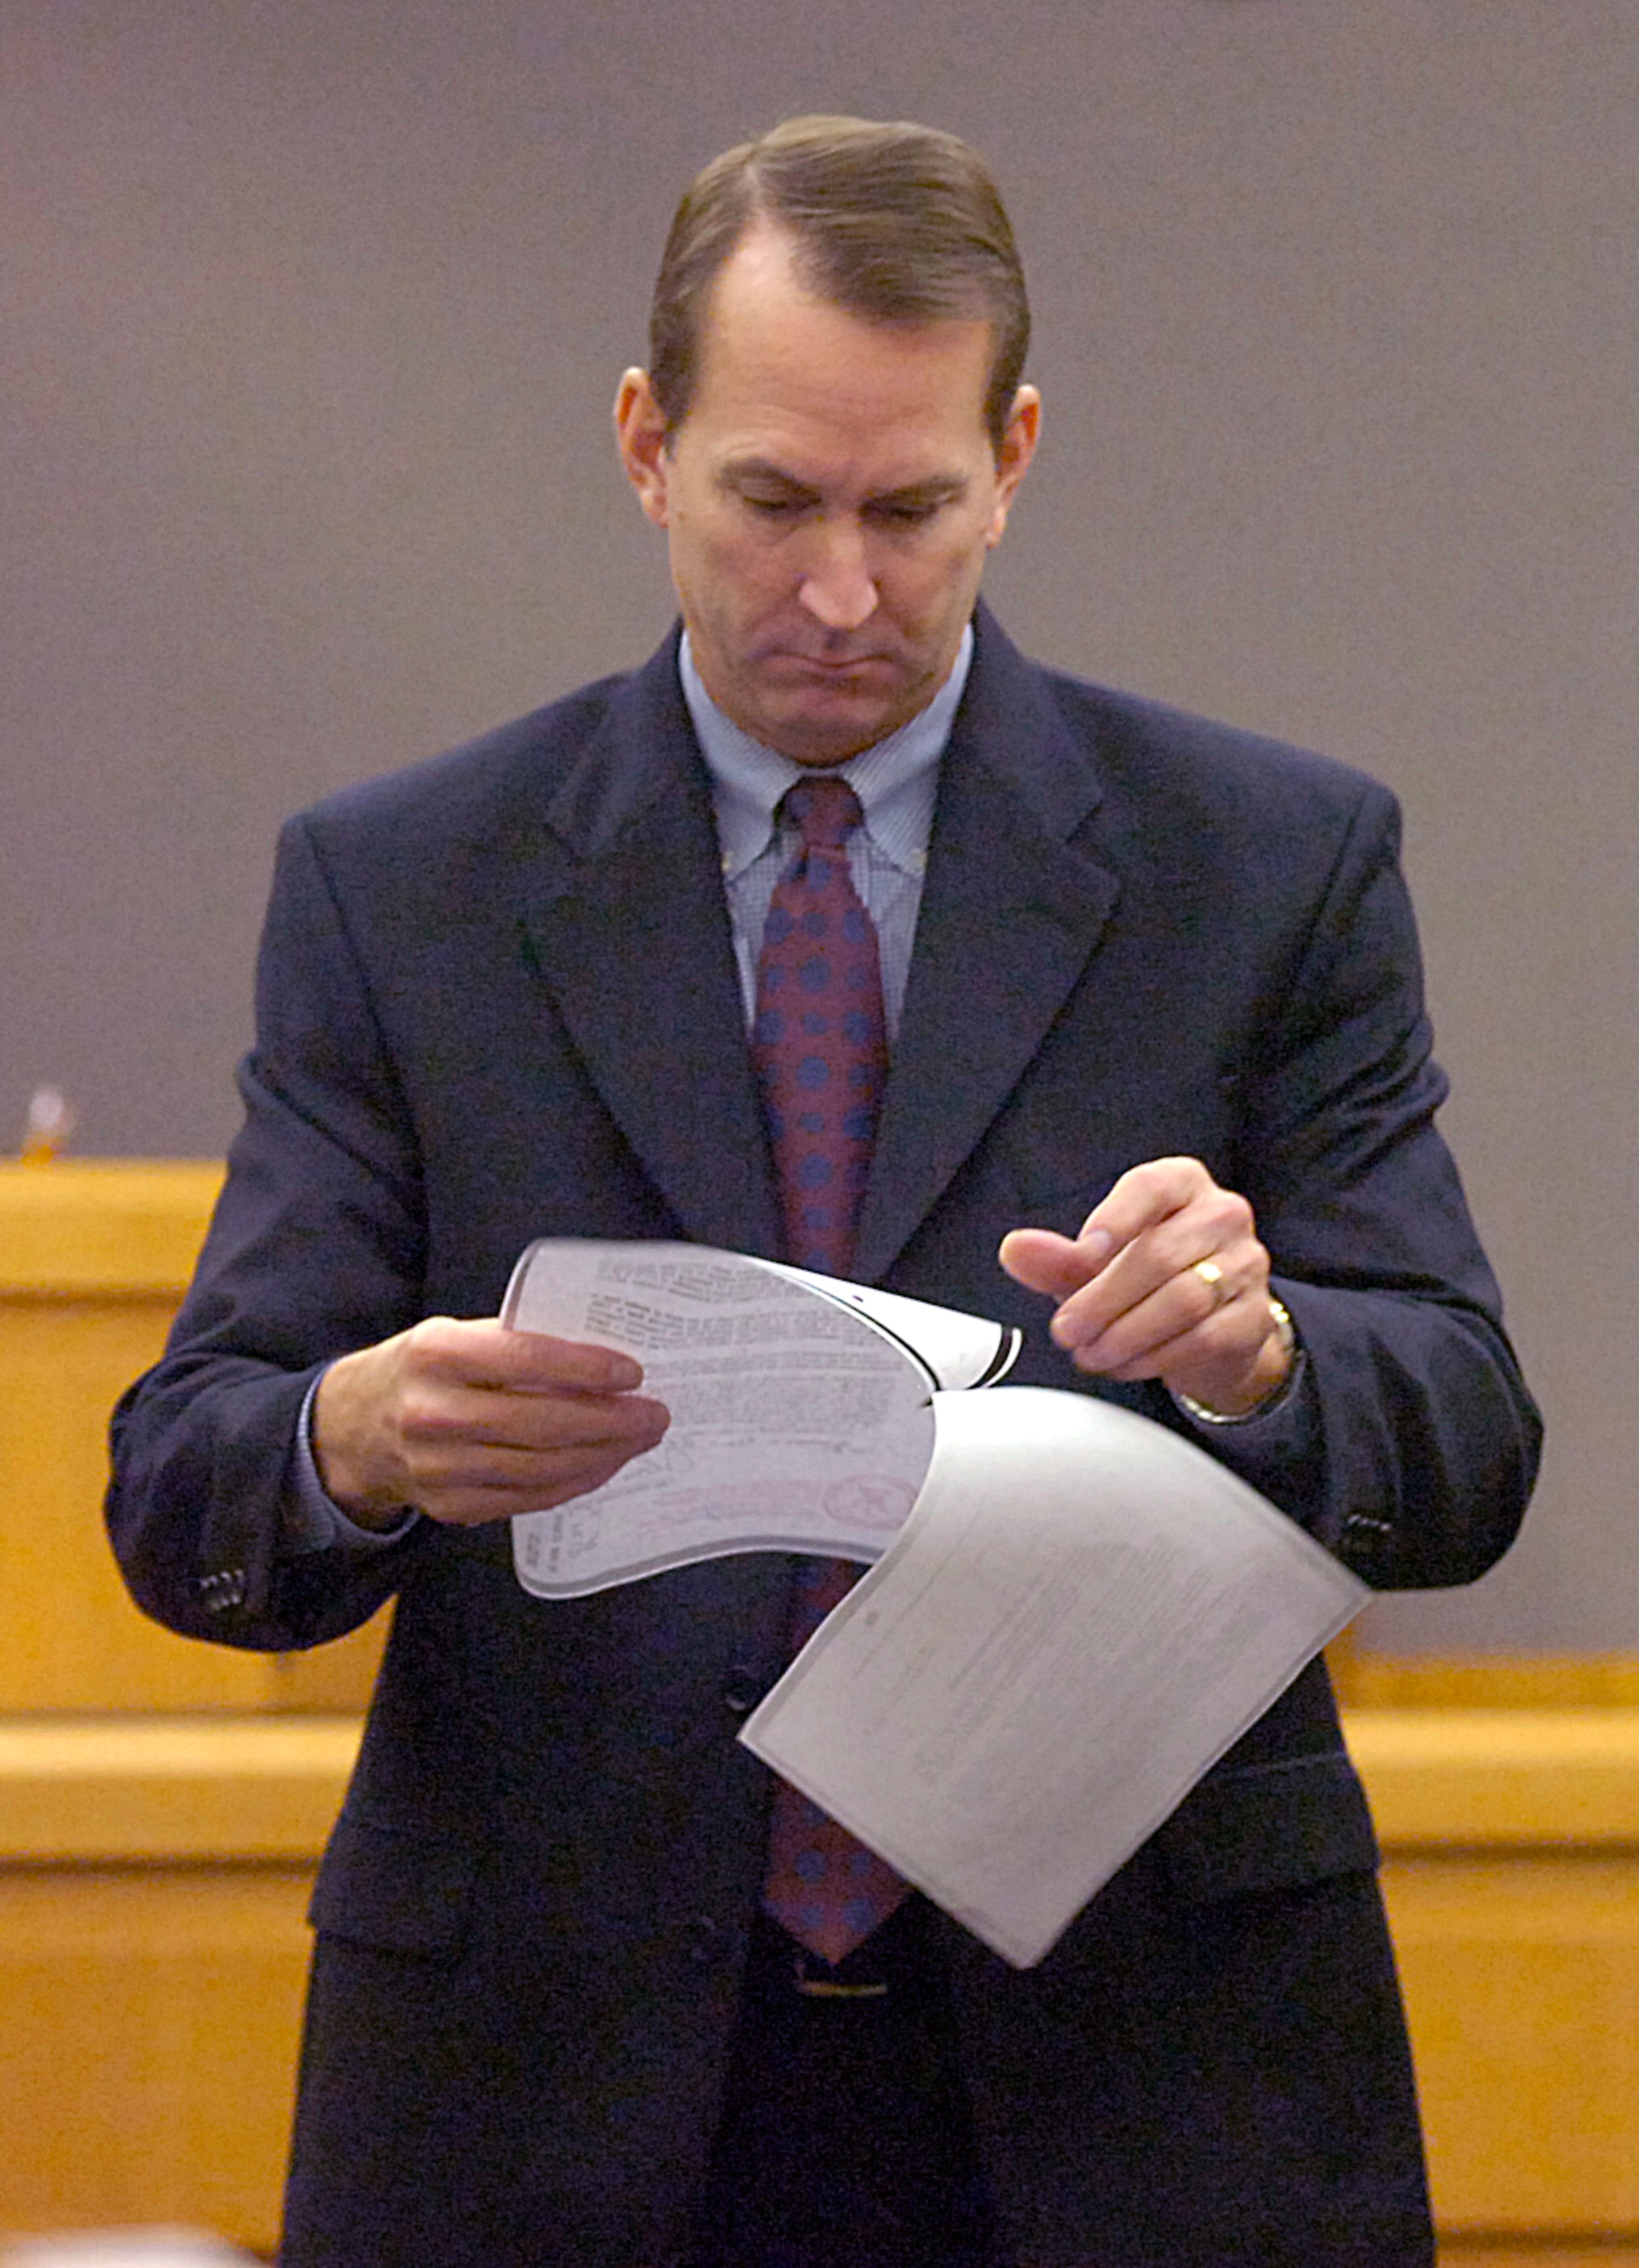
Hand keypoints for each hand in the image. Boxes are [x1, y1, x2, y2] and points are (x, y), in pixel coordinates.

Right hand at [312, 1317, 669, 1527]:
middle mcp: (433, 1412)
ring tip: (639, 1439)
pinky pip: (527, 1499)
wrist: (351, 1429)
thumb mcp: (451, 1335)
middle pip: (540, 1425)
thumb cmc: (421, 1370)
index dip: (585, 1369)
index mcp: (436, 1354)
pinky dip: (573, 1483)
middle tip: (655, 1414)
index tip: (632, 1373)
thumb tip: (601, 1358)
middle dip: (611, 1422)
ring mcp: (438, 1468)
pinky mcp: (448, 1506)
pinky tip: (603, 1465)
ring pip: (540, 1469)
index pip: (524, 1358)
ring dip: (602, 1457)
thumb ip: (513, 1343)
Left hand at [998, 1156, 1290, 1416]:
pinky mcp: (1253, 1317)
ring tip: (1090, 1352)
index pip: (1149, 1187)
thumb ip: (1060, 1258)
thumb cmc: (1151, 1279)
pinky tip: (1124, 1365)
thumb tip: (1016, 1250)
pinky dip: (1154, 1357)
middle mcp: (1221, 1216)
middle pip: (1159, 1254)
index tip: (1084, 1253)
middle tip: (1067, 1330)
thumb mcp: (1100, 1264)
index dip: (1115, 1218)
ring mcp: (1245, 1266)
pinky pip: (1202, 1338)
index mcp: (1181, 1185)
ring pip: (1182, 1300)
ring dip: (1125, 1334)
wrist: (1213, 1327)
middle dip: (1103, 1299)